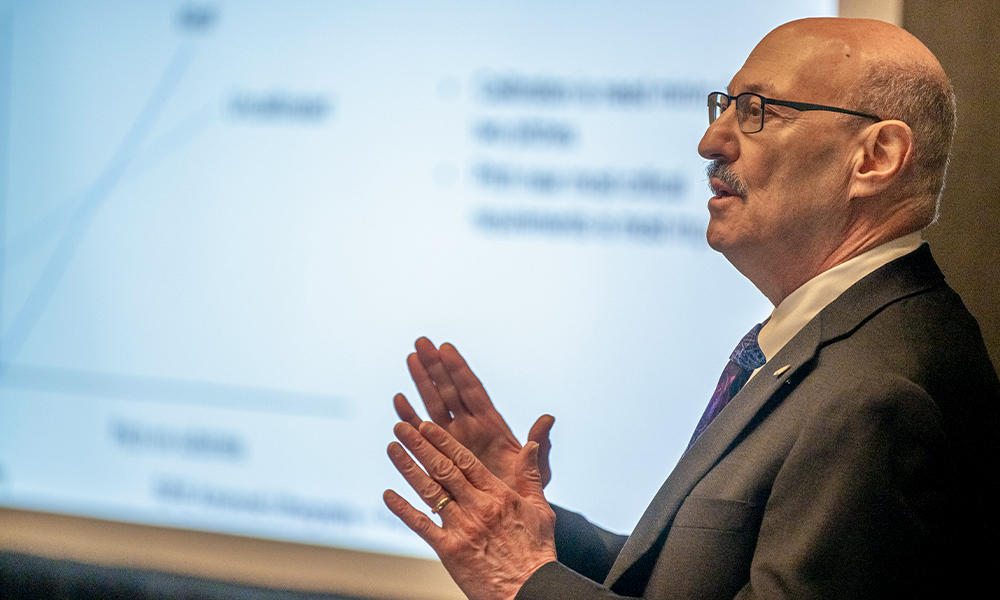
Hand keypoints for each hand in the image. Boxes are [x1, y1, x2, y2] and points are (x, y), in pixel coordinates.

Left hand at [384, 421, 556, 599]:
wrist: (531, 589)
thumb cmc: (537, 552)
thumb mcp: (541, 509)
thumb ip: (530, 475)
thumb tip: (530, 445)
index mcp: (499, 495)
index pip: (465, 461)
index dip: (443, 441)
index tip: (426, 426)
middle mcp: (478, 507)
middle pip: (444, 470)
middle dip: (420, 446)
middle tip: (401, 427)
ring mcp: (462, 528)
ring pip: (430, 492)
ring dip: (408, 468)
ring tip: (392, 448)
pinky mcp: (450, 551)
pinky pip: (422, 526)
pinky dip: (404, 509)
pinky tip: (388, 495)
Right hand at [394, 337, 554, 488]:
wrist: (507, 520)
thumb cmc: (525, 494)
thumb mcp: (537, 471)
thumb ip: (539, 446)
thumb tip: (547, 420)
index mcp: (493, 426)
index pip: (473, 391)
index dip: (460, 370)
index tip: (446, 348)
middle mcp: (470, 427)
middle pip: (450, 391)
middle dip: (436, 367)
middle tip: (421, 342)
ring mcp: (453, 440)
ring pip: (434, 405)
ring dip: (421, 382)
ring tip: (410, 358)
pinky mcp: (438, 455)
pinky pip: (421, 432)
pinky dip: (410, 416)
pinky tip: (399, 400)